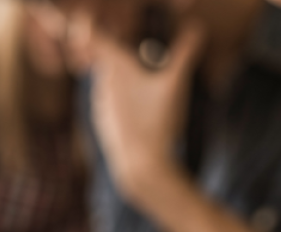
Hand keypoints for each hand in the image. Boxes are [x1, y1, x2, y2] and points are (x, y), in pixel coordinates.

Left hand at [88, 21, 204, 207]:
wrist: (141, 166)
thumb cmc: (157, 122)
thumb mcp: (176, 85)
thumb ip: (186, 54)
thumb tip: (198, 27)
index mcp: (117, 70)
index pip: (96, 40)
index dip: (86, 26)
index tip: (81, 17)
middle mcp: (103, 85)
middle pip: (107, 62)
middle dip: (121, 57)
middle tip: (140, 60)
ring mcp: (100, 105)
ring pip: (109, 84)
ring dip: (123, 81)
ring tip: (146, 93)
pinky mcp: (103, 123)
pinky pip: (110, 104)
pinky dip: (122, 101)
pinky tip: (140, 113)